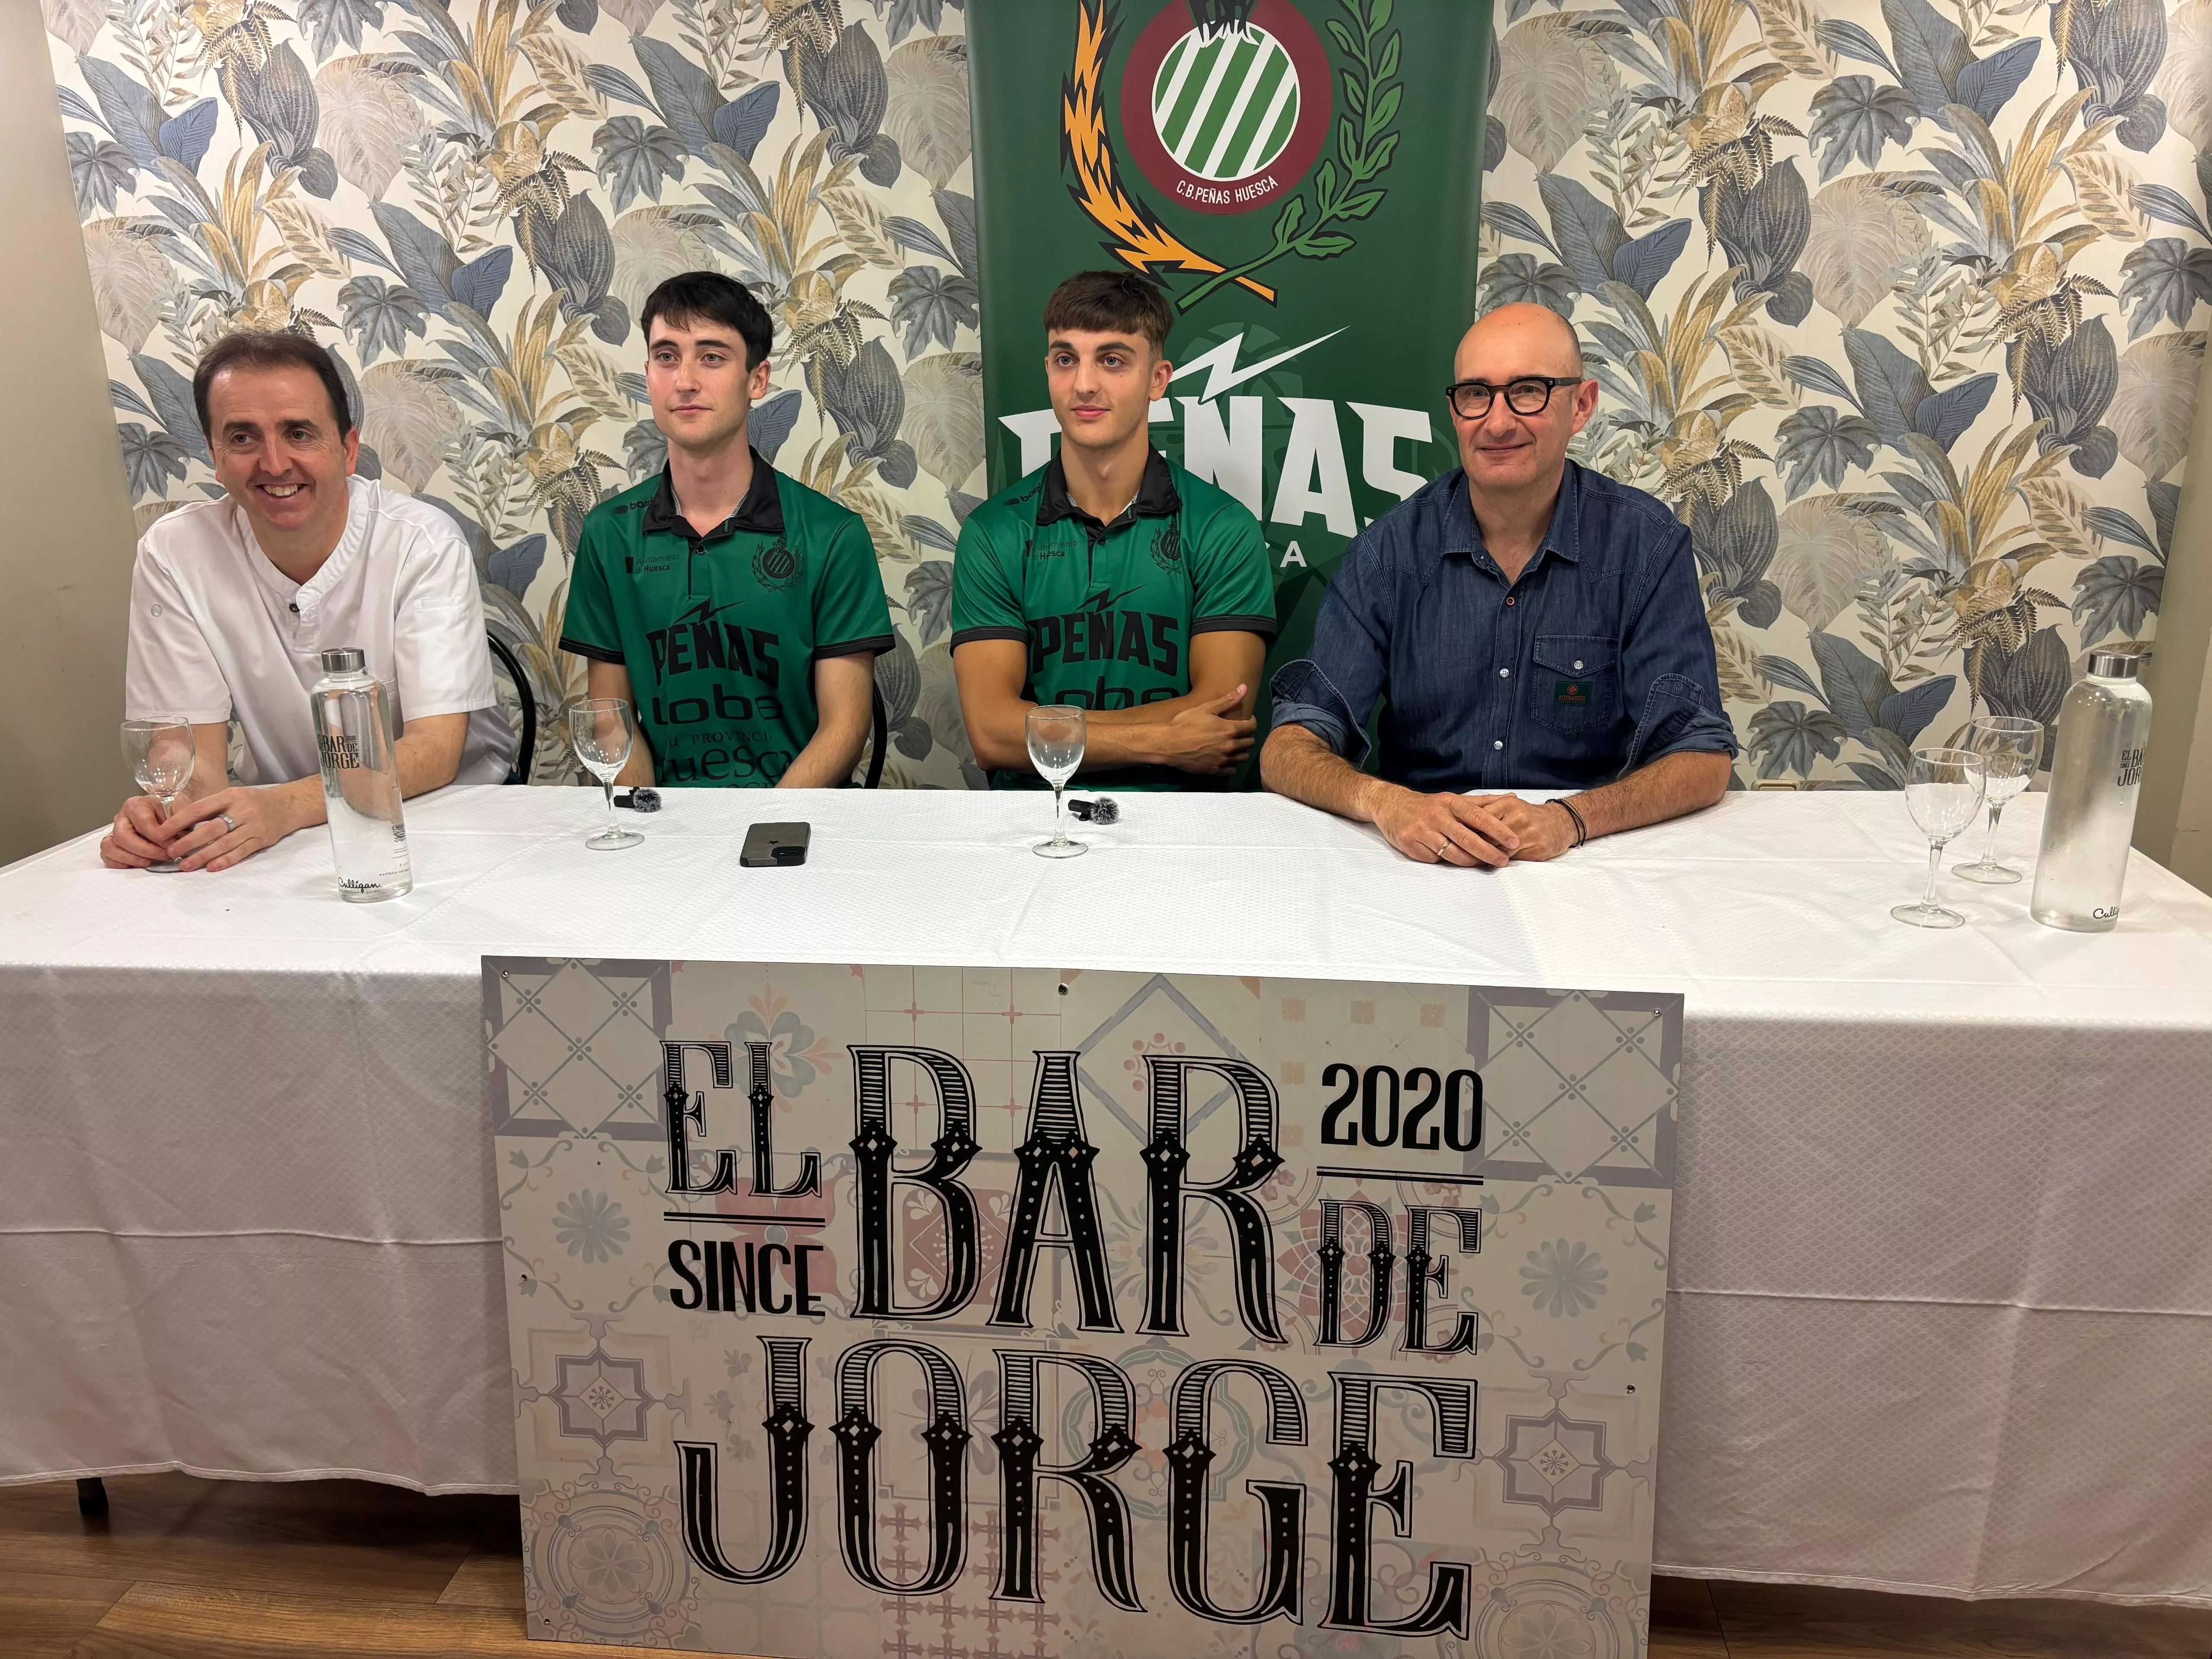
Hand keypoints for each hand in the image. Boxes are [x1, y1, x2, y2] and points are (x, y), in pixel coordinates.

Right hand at [99, 795, 177, 868]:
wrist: (171, 816)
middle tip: (164, 856)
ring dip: (131, 858)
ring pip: (111, 846)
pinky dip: (120, 863)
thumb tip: (176, 840)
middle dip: (145, 850)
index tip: (172, 845)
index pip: (143, 823)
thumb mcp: (180, 812)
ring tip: (150, 862)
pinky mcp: (112, 844)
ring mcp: (114, 831)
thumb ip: (178, 823)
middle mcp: (122, 817)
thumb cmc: (173, 814)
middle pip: (123, 836)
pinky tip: (138, 865)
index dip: (158, 837)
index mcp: (137, 805)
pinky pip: (107, 856)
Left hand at [160, 786, 303, 871]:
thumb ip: (211, 808)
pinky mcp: (261, 840)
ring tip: (186, 865)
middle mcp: (242, 811)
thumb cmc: (254, 801)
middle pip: (211, 829)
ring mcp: (253, 827)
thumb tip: (182, 825)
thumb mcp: (232, 796)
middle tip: (171, 852)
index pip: (199, 809)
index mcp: (230, 797)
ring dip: (203, 856)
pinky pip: (241, 852)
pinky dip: (226, 861)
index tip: (161, 832)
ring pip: (224, 843)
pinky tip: (212, 868)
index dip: (178, 822)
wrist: (287, 806)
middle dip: (188, 842)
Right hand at [1154, 686, 1256, 775]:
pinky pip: (1232, 770)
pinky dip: (1232, 764)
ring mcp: (1223, 760)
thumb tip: (1244, 687)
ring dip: (1241, 750)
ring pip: (1243, 757)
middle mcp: (1229, 746)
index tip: (1247, 720)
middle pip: (1250, 743)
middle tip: (1240, 732)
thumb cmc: (1186, 723)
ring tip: (1234, 744)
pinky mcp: (1215, 770)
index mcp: (1229, 730)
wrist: (1168, 744)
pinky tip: (1226, 757)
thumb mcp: (1206, 708)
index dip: (1252, 722)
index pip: (1252, 727)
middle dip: (1247, 735)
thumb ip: (1228, 700)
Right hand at [1366, 784, 1519, 866]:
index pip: (1478, 817)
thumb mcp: (1453, 799)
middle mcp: (1436, 815)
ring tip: (1483, 864)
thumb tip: (1511, 798)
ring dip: (1470, 862)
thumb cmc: (1429, 805)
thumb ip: (1482, 802)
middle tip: (1503, 860)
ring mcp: (1421, 830)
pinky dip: (1444, 862)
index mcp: (1450, 802)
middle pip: (1466, 839)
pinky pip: (1433, 859)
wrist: (1391, 805)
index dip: (1498, 830)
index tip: (1514, 841)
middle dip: (1488, 852)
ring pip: (1451, 853)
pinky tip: (1451, 860)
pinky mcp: (1409, 844)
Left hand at [1465, 794, 1577, 861]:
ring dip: (1485, 856)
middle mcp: (1519, 817)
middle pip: (1487, 837)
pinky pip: (1512, 860)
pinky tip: (1492, 862)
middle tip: (1458, 851)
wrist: (1560, 823)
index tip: (1453, 836)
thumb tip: (1459, 817)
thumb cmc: (1528, 815)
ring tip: (1473, 859)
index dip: (1466, 830)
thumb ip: (1486, 809)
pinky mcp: (1536, 850)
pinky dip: (1499, 861)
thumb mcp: (1509, 805)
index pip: (1480, 819)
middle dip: (1473, 846)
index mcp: (1508, 804)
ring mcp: (1529, 834)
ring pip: (1498, 850)